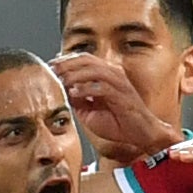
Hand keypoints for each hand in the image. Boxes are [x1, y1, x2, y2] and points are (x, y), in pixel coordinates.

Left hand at [50, 53, 179, 156]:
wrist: (141, 133)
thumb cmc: (119, 123)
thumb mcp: (90, 111)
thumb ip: (77, 99)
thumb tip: (62, 92)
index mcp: (107, 74)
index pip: (84, 59)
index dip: (66, 60)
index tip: (51, 67)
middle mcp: (113, 74)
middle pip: (86, 59)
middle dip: (67, 64)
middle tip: (52, 70)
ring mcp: (119, 83)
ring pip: (93, 70)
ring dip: (75, 74)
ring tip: (62, 81)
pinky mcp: (122, 94)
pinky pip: (102, 86)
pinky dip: (86, 88)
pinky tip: (75, 93)